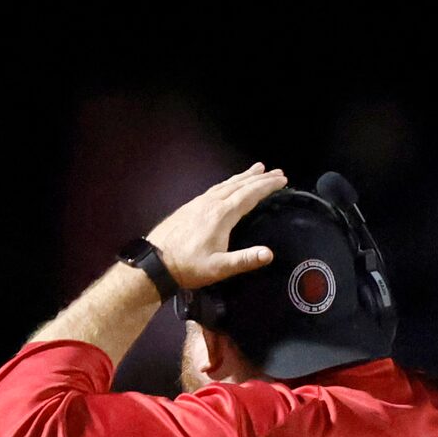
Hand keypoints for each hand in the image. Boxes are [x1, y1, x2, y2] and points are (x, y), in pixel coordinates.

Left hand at [143, 164, 287, 290]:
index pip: (249, 195)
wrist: (155, 261)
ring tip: (257, 169)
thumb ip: (244, 260)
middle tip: (276, 171)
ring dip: (244, 176)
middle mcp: (211, 203)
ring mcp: (199, 202)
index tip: (282, 179)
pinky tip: (229, 185)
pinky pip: (216, 188)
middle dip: (259, 177)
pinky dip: (229, 183)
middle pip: (239, 185)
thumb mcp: (219, 268)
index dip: (267, 186)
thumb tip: (268, 254)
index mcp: (221, 215)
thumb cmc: (189, 266)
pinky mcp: (191, 206)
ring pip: (226, 184)